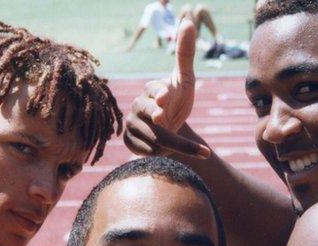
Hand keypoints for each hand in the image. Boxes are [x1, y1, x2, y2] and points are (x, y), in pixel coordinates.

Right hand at [124, 19, 210, 158]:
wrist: (172, 127)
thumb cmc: (178, 100)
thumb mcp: (185, 78)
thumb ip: (185, 53)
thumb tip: (187, 20)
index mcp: (151, 90)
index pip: (154, 90)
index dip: (160, 94)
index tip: (164, 97)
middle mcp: (137, 106)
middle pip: (149, 117)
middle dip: (160, 123)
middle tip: (162, 120)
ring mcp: (131, 124)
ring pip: (149, 137)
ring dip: (169, 144)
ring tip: (185, 147)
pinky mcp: (129, 141)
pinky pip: (142, 150)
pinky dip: (156, 154)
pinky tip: (166, 154)